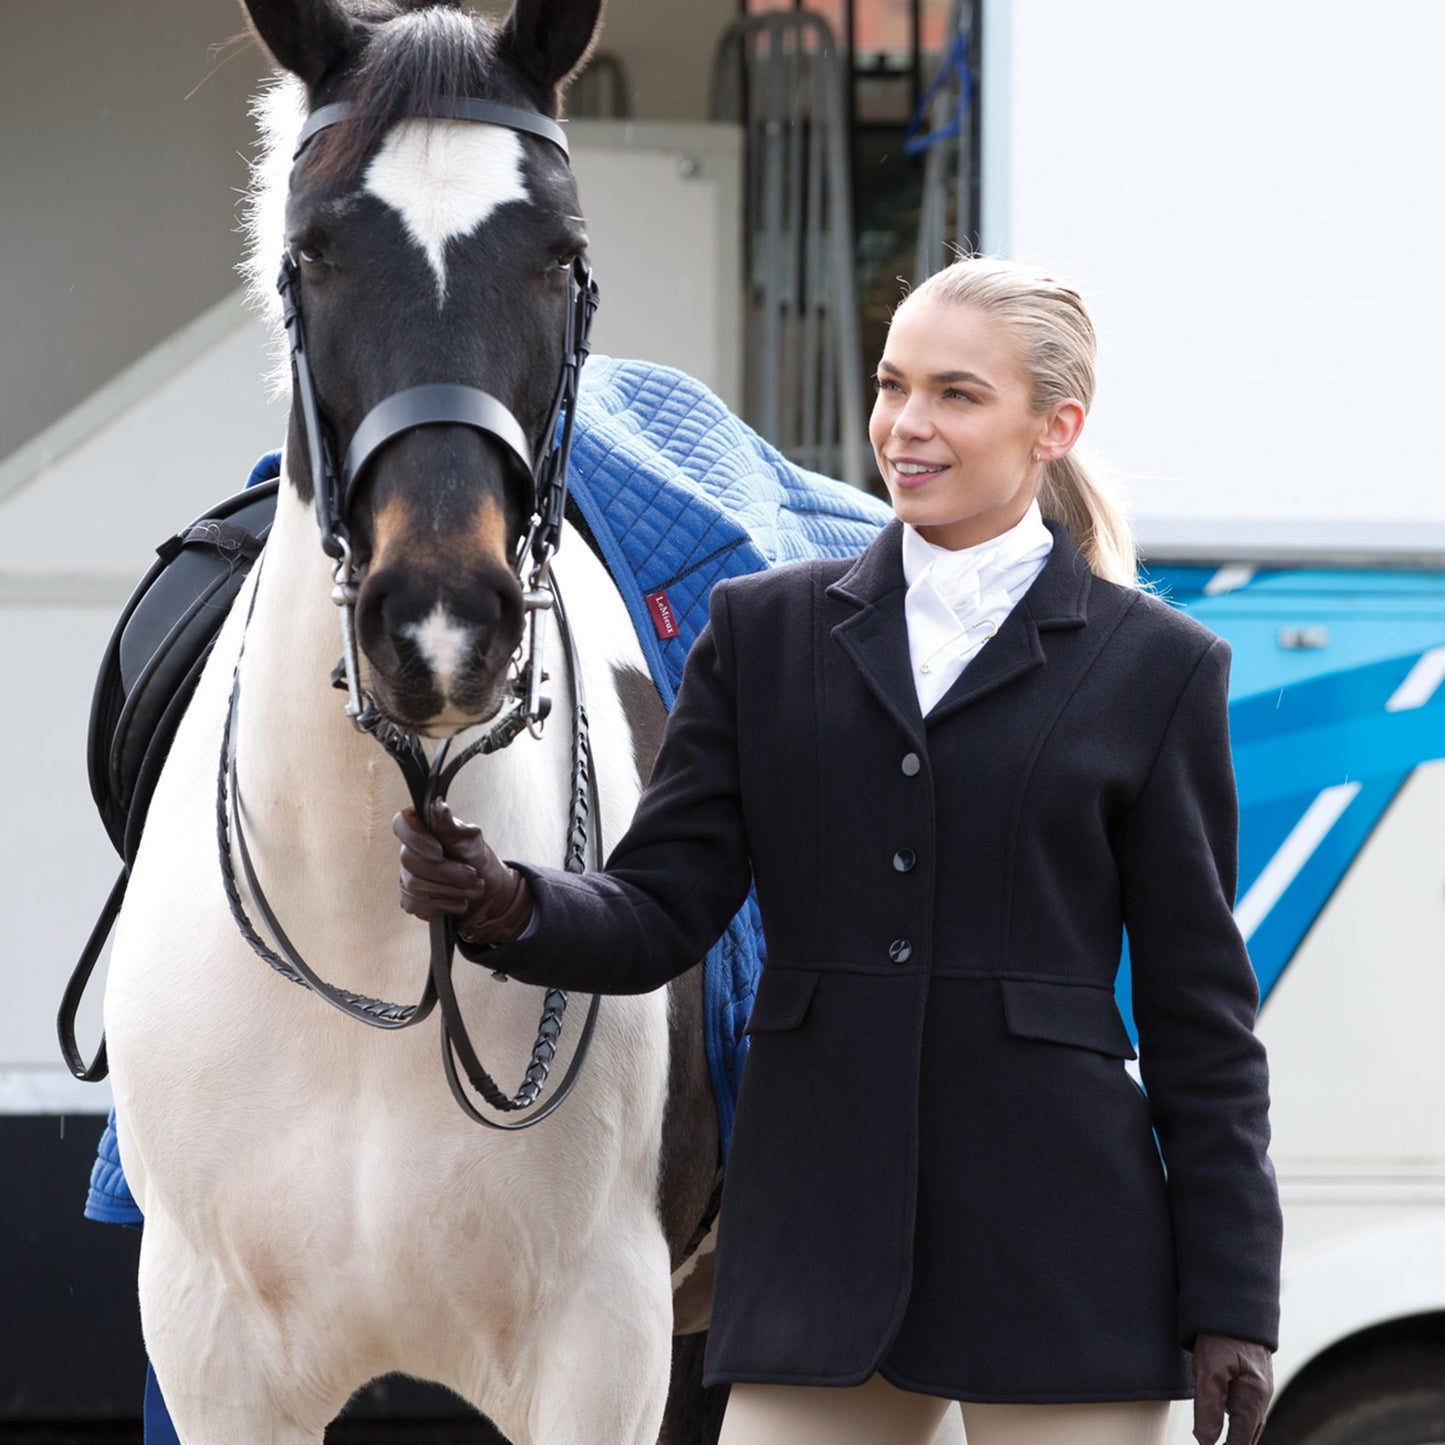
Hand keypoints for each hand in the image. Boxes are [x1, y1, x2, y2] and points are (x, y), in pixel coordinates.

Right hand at [392, 801, 533, 944]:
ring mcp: (407, 877)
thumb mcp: (470, 839)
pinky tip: (459, 902)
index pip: (401, 824)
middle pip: (411, 861)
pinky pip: (417, 905)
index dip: (416, 839)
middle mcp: (409, 852)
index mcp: (421, 830)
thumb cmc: (476, 859)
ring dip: (451, 890)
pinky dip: (444, 905)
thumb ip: (450, 825)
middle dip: (448, 872)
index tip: (439, 852)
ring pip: (415, 885)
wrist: (487, 890)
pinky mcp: (411, 900)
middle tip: (473, 876)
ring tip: (473, 889)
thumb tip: (437, 806)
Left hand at [1191, 1332, 1272, 1444]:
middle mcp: (1260, 1397)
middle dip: (1233, 1444)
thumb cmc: (1221, 1334)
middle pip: (1247, 1435)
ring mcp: (1257, 1388)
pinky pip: (1244, 1407)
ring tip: (1216, 1440)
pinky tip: (1222, 1419)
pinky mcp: (1250, 1379)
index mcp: (1253, 1399)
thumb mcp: (1209, 1369)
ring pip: (1246, 1422)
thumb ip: (1208, 1407)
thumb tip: (1205, 1442)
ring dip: (1235, 1434)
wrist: (1233, 1301)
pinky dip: (1234, 1419)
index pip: (1240, 1440)